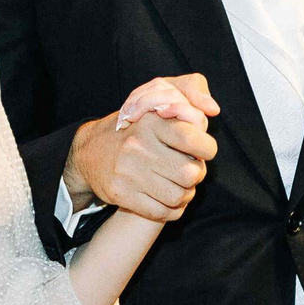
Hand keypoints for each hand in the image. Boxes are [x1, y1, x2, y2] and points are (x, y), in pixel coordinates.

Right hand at [65, 75, 219, 221]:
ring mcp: (127, 171)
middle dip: (196, 175)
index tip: (203, 151)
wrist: (91, 152)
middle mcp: (138, 146)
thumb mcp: (158, 101)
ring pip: (177, 196)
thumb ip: (190, 92)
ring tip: (181, 186)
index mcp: (150, 122)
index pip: (191, 138)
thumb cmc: (136, 128)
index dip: (206, 149)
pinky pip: (160, 211)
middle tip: (191, 172)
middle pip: (189, 173)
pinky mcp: (121, 193)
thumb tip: (212, 108)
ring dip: (185, 195)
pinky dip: (172, 210)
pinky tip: (170, 201)